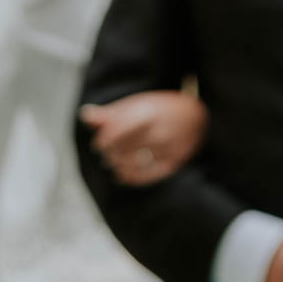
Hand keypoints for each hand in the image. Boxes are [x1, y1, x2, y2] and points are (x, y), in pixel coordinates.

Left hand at [80, 91, 207, 185]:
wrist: (198, 117)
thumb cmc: (161, 109)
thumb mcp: (138, 104)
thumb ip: (111, 113)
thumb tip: (84, 115)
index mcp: (148, 113)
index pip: (117, 131)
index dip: (103, 140)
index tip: (99, 144)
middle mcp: (159, 131)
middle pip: (123, 149)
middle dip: (109, 154)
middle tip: (106, 154)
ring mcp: (168, 149)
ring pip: (133, 164)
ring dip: (118, 166)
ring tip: (114, 162)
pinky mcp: (174, 163)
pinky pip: (147, 176)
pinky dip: (130, 177)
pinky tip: (121, 175)